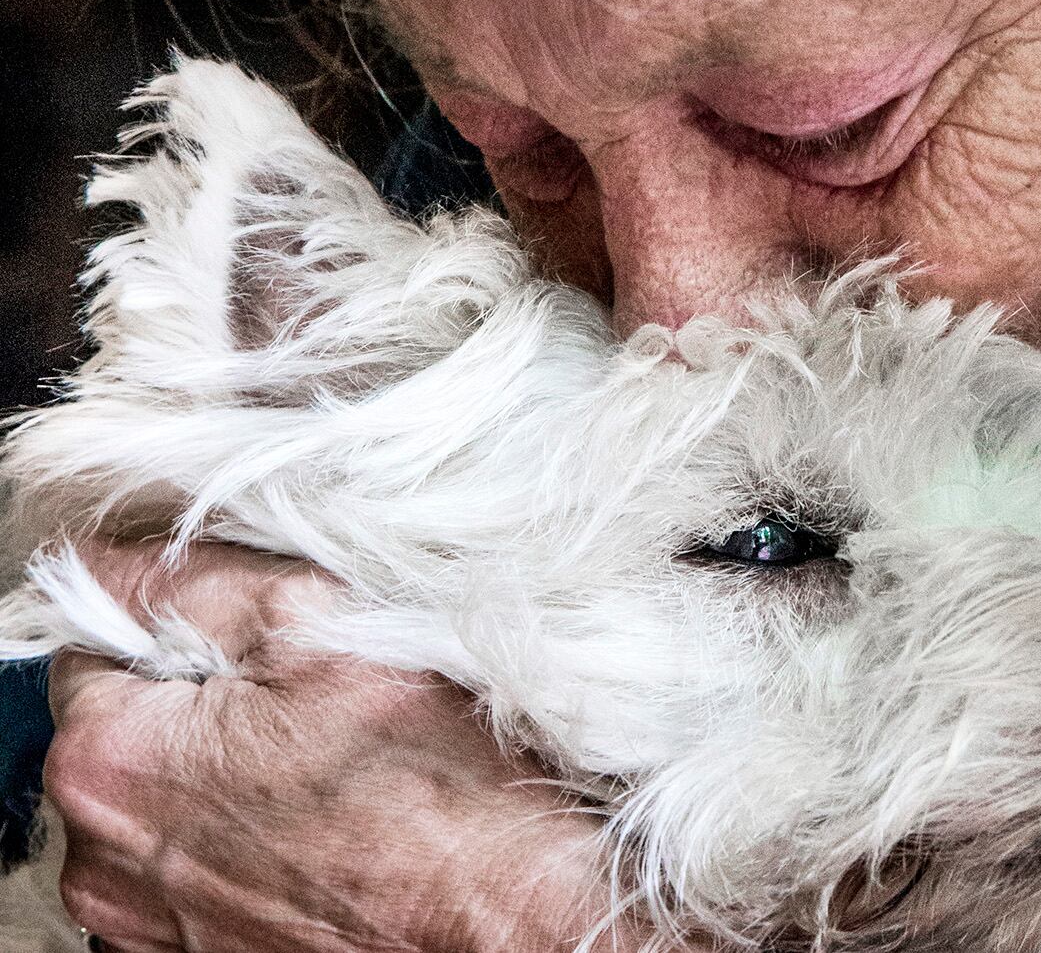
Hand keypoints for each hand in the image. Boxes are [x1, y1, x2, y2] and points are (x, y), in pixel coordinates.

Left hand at [42, 538, 629, 952]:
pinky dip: (249, 850)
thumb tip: (108, 561)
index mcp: (111, 760)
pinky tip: (329, 835)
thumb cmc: (434, 786)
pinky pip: (201, 874)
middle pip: (129, 731)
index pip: (95, 644)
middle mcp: (103, 860)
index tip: (270, 644)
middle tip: (315, 704)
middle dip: (207, 706)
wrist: (507, 917)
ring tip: (332, 776)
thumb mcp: (318, 626)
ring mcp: (148, 926)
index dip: (186, 625)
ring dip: (230, 782)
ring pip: (169, 806)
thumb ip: (190, 582)